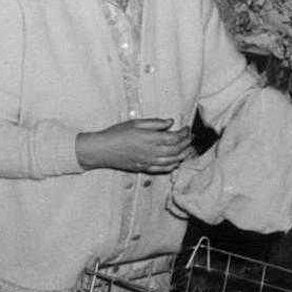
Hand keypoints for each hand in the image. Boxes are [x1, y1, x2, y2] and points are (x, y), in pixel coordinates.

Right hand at [78, 117, 193, 174]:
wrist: (101, 150)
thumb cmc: (116, 134)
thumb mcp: (135, 123)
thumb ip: (155, 123)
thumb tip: (170, 122)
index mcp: (150, 138)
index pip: (174, 137)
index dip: (184, 133)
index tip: (186, 128)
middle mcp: (151, 152)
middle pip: (176, 149)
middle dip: (186, 143)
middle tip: (190, 137)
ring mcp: (148, 161)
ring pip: (172, 161)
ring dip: (182, 155)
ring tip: (187, 149)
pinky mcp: (143, 168)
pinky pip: (163, 169)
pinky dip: (172, 166)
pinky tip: (175, 161)